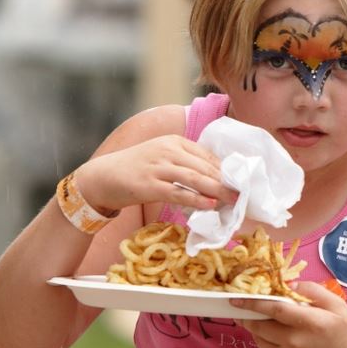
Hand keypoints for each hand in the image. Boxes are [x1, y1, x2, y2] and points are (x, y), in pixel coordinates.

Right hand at [75, 135, 238, 213]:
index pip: (207, 156)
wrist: (103, 177)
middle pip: (204, 166)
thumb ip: (185, 164)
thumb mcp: (162, 158)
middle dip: (226, 181)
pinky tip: (210, 205)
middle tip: (243, 193)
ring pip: (195, 178)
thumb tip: (214, 181)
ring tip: (233, 200)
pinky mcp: (149, 185)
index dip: (225, 170)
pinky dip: (196, 199)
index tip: (240, 183)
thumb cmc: (136, 169)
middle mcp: (168, 150)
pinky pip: (178, 192)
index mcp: (174, 141)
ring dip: (217, 190)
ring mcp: (158, 167)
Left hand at [230, 282, 346, 347]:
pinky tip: (279, 340)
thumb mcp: (335, 304)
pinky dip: (266, 343)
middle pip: (260, 326)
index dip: (253, 303)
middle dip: (248, 316)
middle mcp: (296, 343)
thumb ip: (312, 290)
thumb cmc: (341, 331)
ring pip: (259, 339)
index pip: (275, 309)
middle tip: (242, 308)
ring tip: (269, 323)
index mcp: (311, 323)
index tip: (236, 298)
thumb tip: (287, 284)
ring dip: (257, 329)